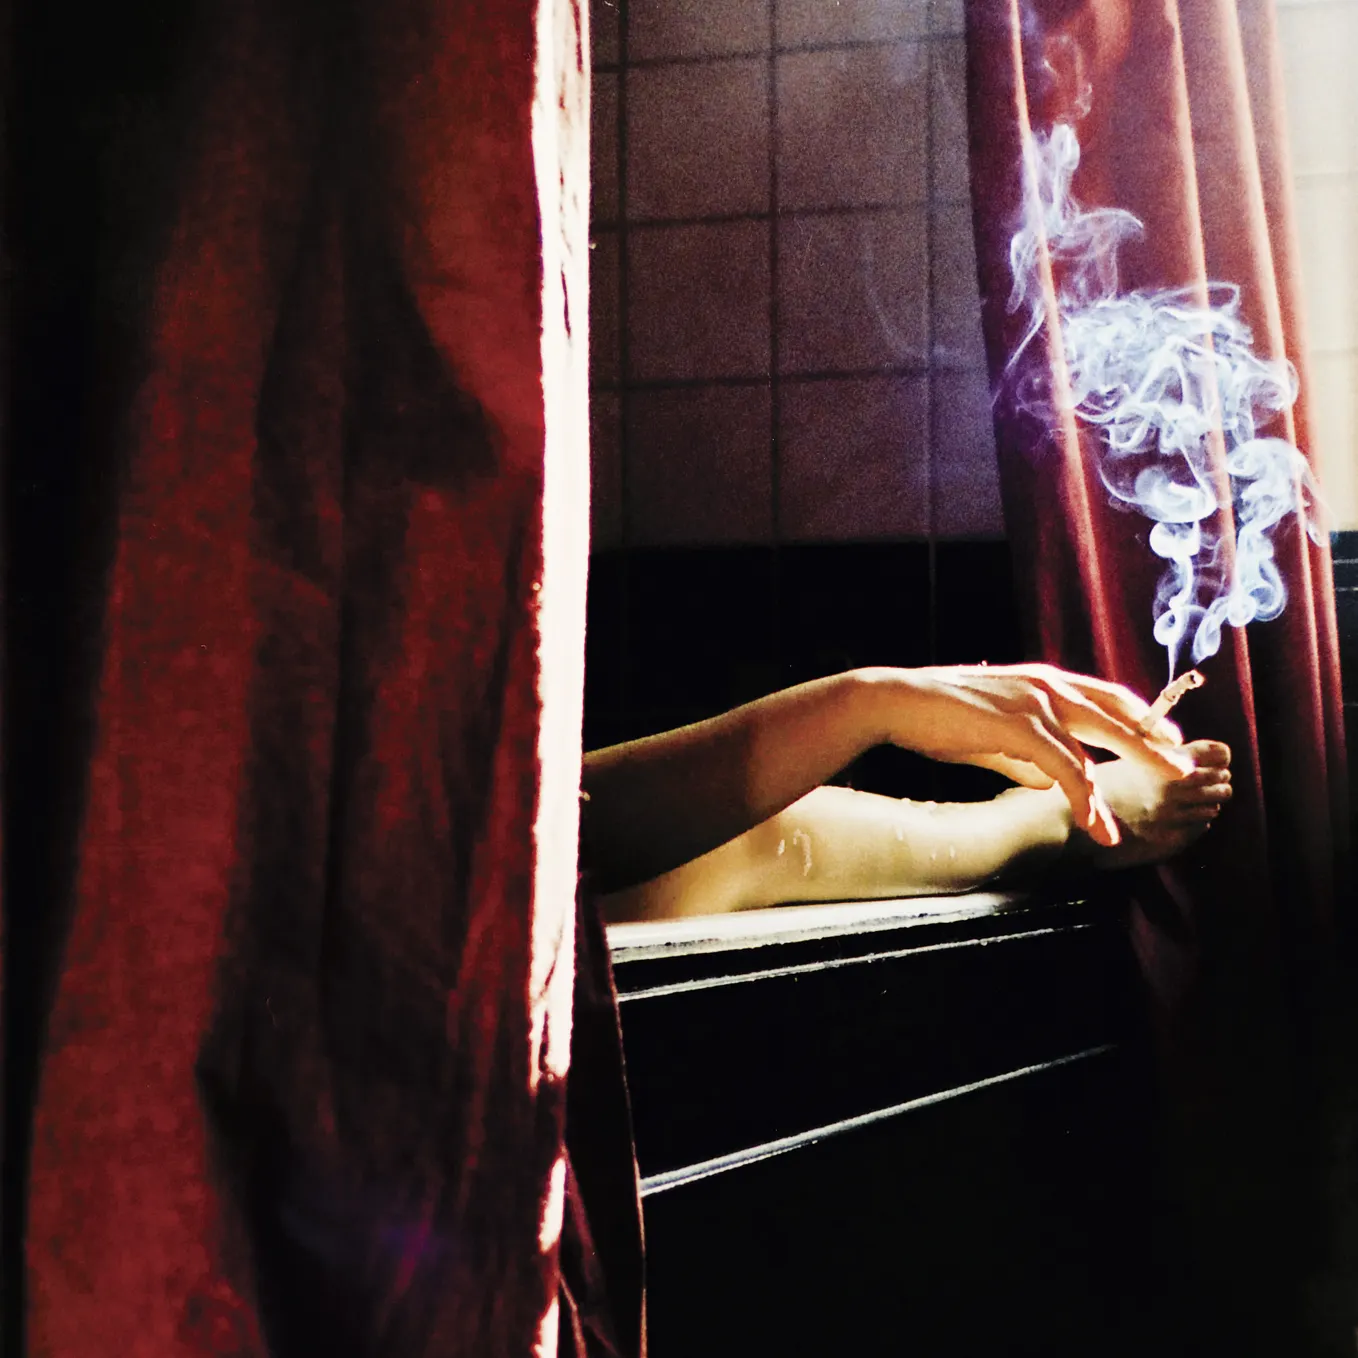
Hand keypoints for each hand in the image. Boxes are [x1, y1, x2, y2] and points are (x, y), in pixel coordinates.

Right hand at [859, 664, 1194, 847]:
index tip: (1165, 740)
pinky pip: (1067, 768)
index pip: (1106, 696)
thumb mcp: (989, 736)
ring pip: (1101, 742)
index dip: (1139, 718)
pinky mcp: (1022, 727)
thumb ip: (1021, 758)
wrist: (896, 701)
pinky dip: (1084, 798)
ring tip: (1149, 804)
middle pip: (1118, 714)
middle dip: (1154, 743)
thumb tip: (1047, 784)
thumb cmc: (936, 716)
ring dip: (1128, 777)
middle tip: (1185, 767)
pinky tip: (1093, 822)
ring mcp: (1037, 702)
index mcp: (1042, 682)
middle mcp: (1048, 685)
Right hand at [1081, 740, 1232, 866]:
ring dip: (1205, 803)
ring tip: (1185, 802)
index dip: (1218, 757)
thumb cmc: (1089, 787)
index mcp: (1161, 761)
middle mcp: (1171, 788)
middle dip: (1216, 781)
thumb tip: (1191, 752)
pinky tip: (1175, 819)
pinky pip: (1200, 828)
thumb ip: (1156, 754)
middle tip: (1203, 782)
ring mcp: (1173, 817)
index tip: (1213, 760)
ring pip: (1214, 807)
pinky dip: (1194, 822)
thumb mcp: (1122, 759)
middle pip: (1222, 782)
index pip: (1217, 754)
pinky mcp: (1171, 841)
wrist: (1069, 824)